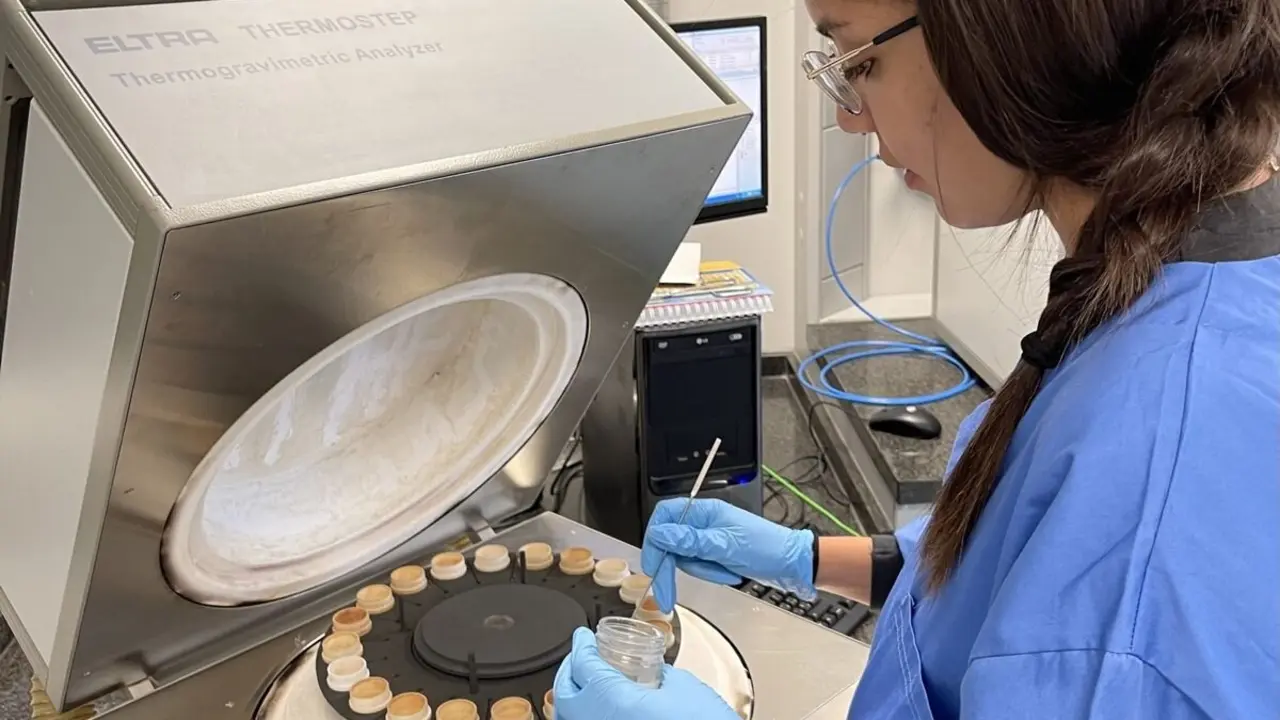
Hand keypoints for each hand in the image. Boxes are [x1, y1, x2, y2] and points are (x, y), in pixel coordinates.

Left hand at [553, 627, 738, 719]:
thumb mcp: (683, 688)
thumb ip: (659, 676)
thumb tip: (652, 675)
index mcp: (613, 702)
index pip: (582, 667)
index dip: (580, 647)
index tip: (582, 637)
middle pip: (564, 695)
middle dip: (568, 672)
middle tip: (582, 656)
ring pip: (570, 717)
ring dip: (574, 698)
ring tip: (590, 681)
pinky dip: (588, 716)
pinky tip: (604, 708)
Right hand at [641, 498, 815, 611]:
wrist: (793, 564)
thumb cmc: (767, 548)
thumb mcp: (725, 546)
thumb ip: (689, 541)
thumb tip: (660, 534)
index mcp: (705, 512)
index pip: (665, 517)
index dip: (654, 541)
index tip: (653, 566)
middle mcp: (705, 522)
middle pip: (671, 542)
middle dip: (672, 567)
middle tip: (666, 594)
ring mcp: (711, 538)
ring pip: (685, 557)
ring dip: (702, 571)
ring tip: (726, 572)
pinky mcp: (718, 553)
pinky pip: (701, 565)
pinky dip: (712, 574)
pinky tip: (730, 574)